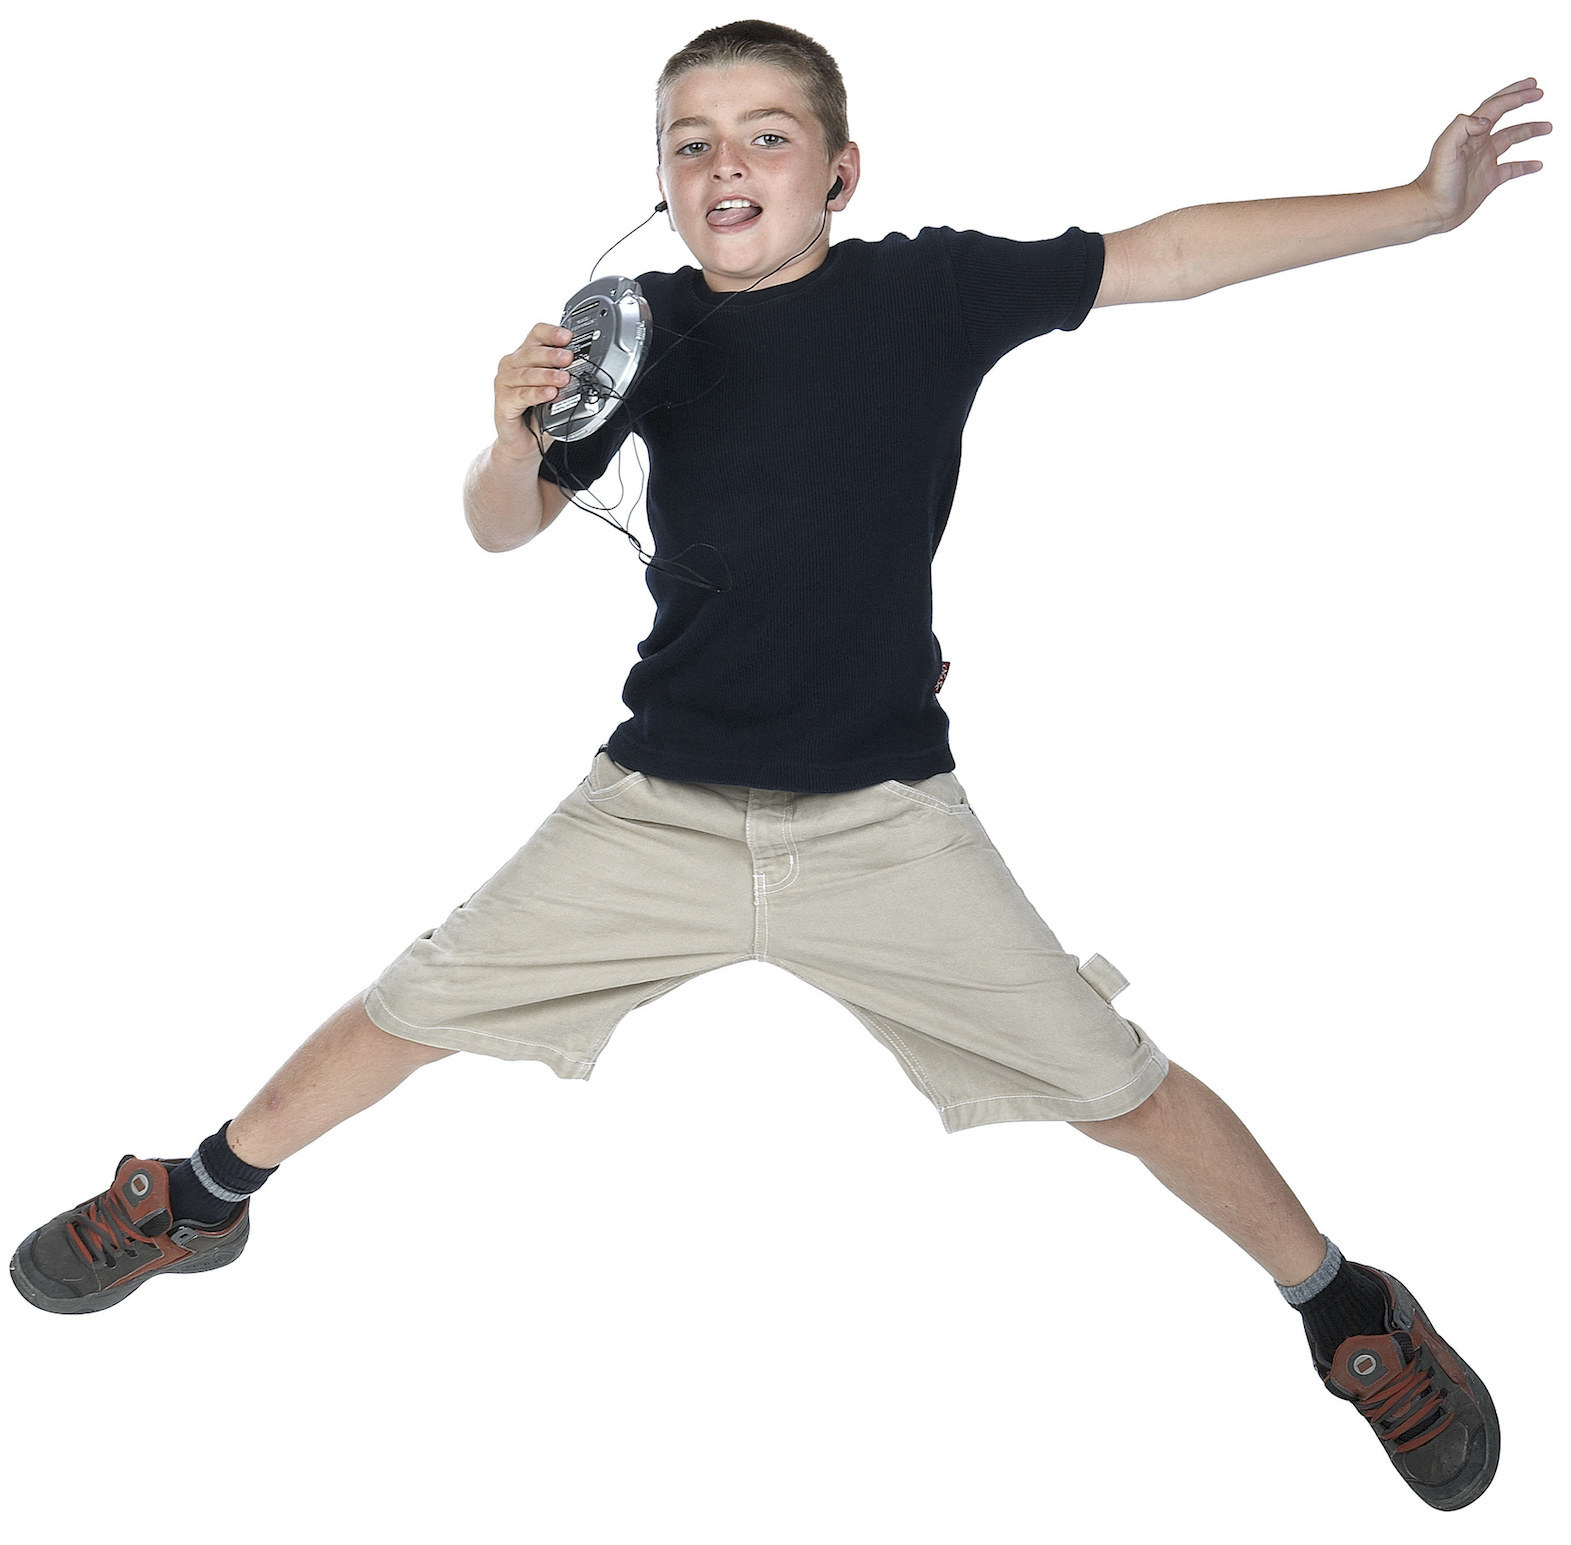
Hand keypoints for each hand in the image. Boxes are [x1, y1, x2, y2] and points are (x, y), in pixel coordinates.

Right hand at [493, 322, 575, 457]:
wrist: (524, 442)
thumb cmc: (539, 414)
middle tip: (568, 357)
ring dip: (546, 375)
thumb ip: (565, 377)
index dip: (551, 332)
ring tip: (563, 378)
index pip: (537, 334)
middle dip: (552, 354)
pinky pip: (521, 394)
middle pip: (531, 352)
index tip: (568, 336)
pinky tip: (549, 393)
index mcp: (526, 356)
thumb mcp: (556, 390)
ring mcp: (504, 382)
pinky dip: (536, 393)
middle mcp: (512, 365)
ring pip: (525, 373)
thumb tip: (584, 369)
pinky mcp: (502, 401)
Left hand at [1415, 78, 1550, 232]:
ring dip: (1529, 131)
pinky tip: (1537, 165)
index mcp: (1469, 134)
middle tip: (1538, 92)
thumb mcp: (1444, 149)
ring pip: (1511, 140)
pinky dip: (1525, 165)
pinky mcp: (1487, 180)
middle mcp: (1477, 144)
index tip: (1534, 89)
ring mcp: (1483, 161)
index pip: (1495, 107)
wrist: (1430, 211)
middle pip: (1503, 116)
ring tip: (1547, 127)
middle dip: (1520, 101)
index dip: (1515, 96)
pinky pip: (1512, 169)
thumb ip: (1462, 127)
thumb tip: (1485, 120)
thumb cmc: (1434, 182)